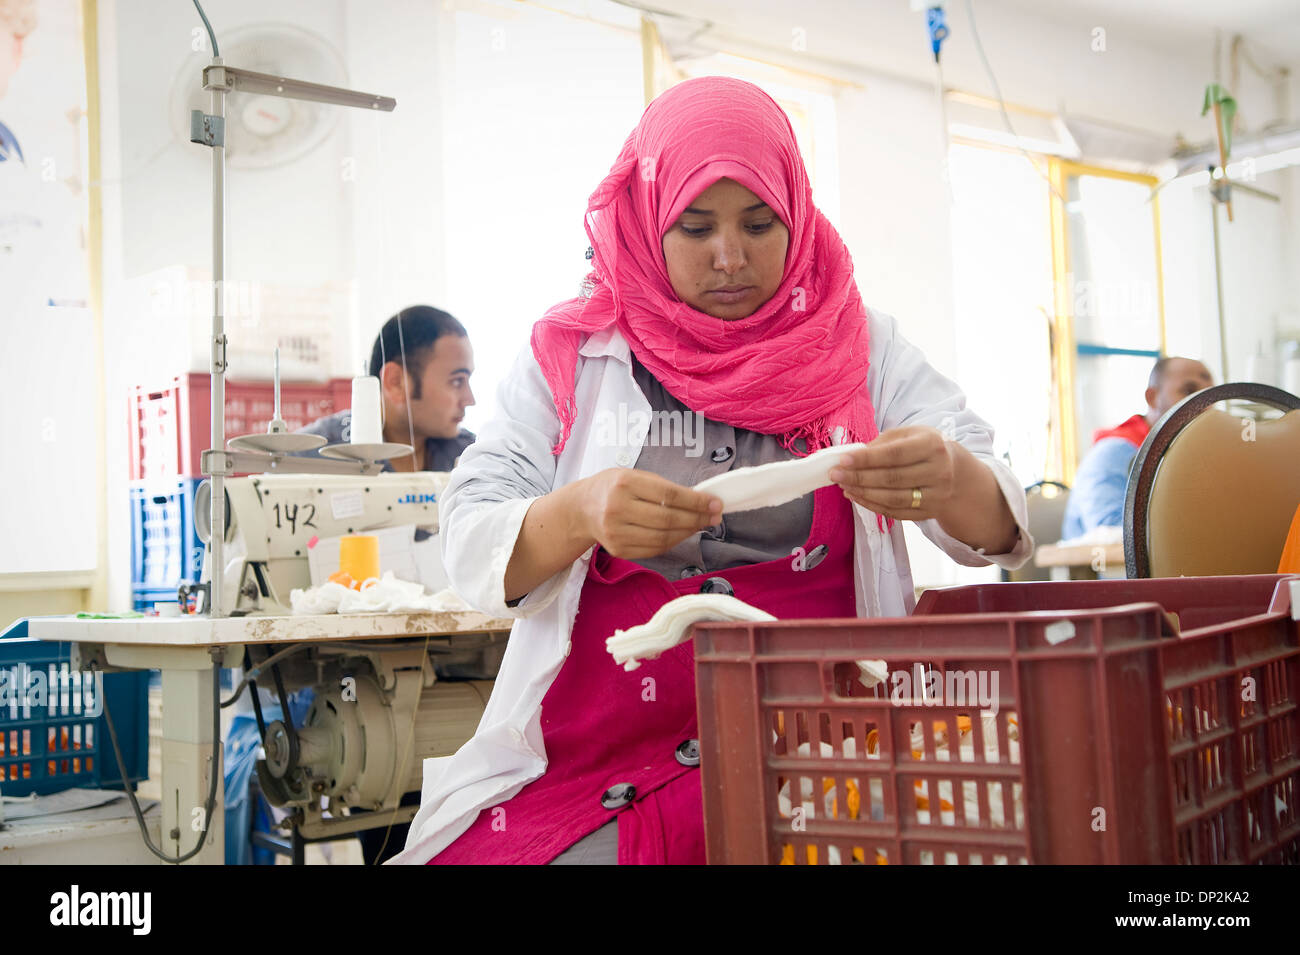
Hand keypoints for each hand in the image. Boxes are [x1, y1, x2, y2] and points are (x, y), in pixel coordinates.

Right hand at [577, 468, 722, 558]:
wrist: (581, 508)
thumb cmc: (613, 487)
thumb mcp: (634, 476)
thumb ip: (664, 487)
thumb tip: (701, 500)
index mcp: (624, 483)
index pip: (669, 495)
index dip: (696, 501)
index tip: (716, 503)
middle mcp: (618, 508)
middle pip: (668, 519)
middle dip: (697, 519)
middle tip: (715, 516)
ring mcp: (616, 532)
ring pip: (663, 538)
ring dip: (688, 532)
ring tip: (701, 524)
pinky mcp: (618, 550)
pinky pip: (654, 549)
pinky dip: (673, 542)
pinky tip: (683, 533)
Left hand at [826, 426, 957, 520]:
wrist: (956, 473)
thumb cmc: (925, 448)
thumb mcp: (910, 435)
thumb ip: (883, 443)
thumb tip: (854, 455)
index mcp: (932, 446)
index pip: (895, 454)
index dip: (867, 459)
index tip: (843, 459)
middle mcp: (938, 471)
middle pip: (892, 479)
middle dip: (859, 477)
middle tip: (836, 474)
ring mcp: (935, 495)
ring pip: (893, 499)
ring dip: (863, 493)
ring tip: (843, 486)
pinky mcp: (929, 512)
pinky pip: (895, 513)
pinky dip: (872, 506)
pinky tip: (856, 496)